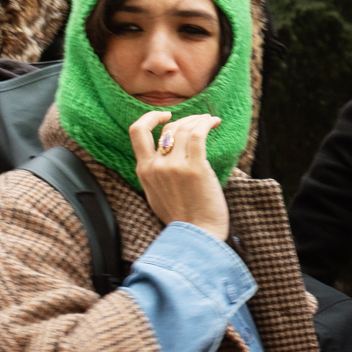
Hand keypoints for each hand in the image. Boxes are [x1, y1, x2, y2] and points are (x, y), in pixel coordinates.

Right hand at [130, 108, 230, 237]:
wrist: (196, 236)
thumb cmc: (182, 218)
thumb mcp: (155, 194)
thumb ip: (154, 173)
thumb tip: (162, 153)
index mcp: (144, 171)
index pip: (136, 131)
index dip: (150, 117)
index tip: (165, 115)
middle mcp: (156, 166)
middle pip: (168, 128)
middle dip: (186, 119)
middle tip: (200, 121)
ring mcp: (174, 167)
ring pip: (184, 128)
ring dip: (199, 120)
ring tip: (210, 121)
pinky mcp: (195, 168)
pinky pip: (198, 135)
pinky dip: (206, 124)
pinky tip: (214, 123)